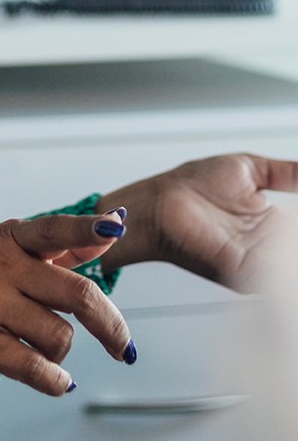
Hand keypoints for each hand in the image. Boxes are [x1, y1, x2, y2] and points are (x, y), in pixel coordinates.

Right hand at [0, 212, 132, 396]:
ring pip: (60, 336)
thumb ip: (53, 250)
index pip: (55, 228)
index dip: (88, 228)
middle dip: (111, 325)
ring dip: (63, 354)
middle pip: (77, 294)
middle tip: (122, 346)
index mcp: (7, 240)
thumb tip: (108, 234)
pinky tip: (53, 379)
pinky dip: (54, 381)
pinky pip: (35, 368)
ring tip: (44, 352)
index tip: (118, 226)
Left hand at [97, 153, 297, 291]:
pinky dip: (285, 258)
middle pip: (297, 249)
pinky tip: (284, 232)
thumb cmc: (192, 187)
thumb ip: (284, 172)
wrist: (156, 204)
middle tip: (292, 224)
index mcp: (275, 225)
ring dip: (292, 246)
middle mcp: (271, 248)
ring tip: (288, 226)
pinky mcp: (245, 271)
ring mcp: (260, 262)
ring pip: (291, 262)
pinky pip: (278, 271)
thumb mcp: (247, 169)